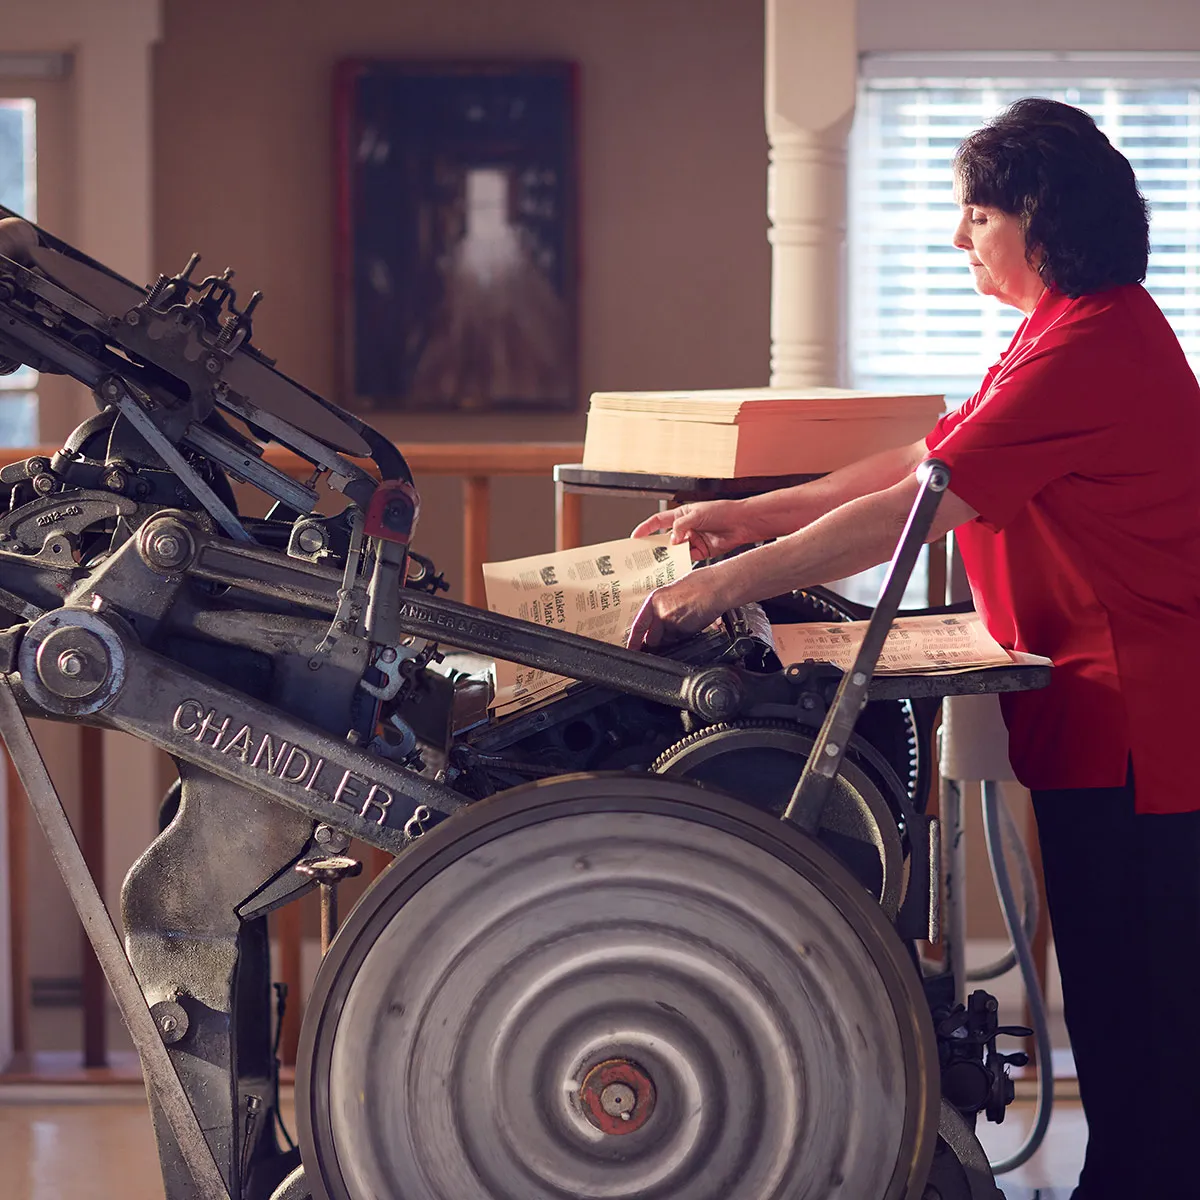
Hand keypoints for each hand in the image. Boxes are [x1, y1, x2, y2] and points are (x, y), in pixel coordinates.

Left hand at [626, 573, 725, 650]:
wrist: (717, 586)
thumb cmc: (701, 585)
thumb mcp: (674, 593)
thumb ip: (663, 607)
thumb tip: (658, 622)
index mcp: (654, 599)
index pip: (638, 625)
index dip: (634, 640)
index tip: (632, 648)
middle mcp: (659, 611)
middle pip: (651, 639)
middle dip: (658, 641)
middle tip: (669, 633)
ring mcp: (671, 622)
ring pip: (668, 641)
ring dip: (674, 638)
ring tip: (687, 621)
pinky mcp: (684, 630)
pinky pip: (681, 640)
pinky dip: (685, 636)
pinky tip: (693, 622)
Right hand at [631, 498, 751, 561]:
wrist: (742, 522)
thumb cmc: (723, 511)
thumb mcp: (697, 514)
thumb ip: (681, 526)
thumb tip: (672, 540)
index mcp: (681, 515)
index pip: (658, 521)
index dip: (645, 529)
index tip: (635, 537)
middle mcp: (686, 528)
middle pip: (666, 539)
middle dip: (656, 548)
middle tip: (645, 556)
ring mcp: (693, 541)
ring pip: (676, 551)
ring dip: (670, 557)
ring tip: (661, 564)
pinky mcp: (702, 552)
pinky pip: (688, 558)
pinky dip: (683, 562)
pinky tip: (678, 566)